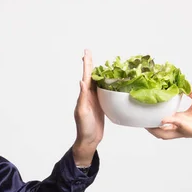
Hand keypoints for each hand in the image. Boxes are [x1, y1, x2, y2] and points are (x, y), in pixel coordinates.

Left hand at [73, 49, 104, 164]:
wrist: (89, 140)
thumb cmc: (84, 128)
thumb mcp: (83, 113)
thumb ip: (82, 98)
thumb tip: (81, 82)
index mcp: (84, 96)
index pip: (86, 76)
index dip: (87, 64)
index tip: (86, 52)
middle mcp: (88, 96)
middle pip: (91, 76)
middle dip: (91, 64)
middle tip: (89, 51)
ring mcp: (95, 100)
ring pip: (98, 82)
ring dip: (99, 72)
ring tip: (101, 61)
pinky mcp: (101, 105)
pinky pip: (104, 91)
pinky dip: (106, 84)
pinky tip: (110, 80)